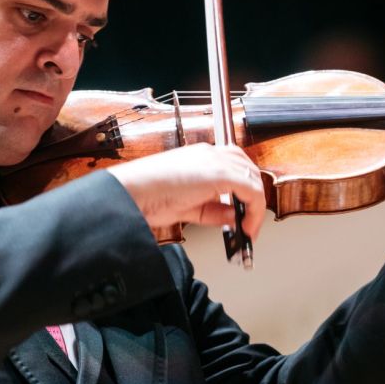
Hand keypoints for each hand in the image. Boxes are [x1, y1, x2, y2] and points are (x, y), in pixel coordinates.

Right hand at [107, 143, 266, 238]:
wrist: (129, 193)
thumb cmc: (146, 197)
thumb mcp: (187, 207)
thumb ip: (213, 210)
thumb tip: (234, 217)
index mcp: (199, 157)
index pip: (234, 166)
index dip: (244, 191)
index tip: (243, 215)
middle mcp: (209, 154)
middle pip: (247, 170)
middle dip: (254, 198)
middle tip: (250, 224)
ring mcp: (215, 161)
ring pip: (253, 178)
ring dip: (256, 205)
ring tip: (249, 228)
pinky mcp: (219, 174)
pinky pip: (252, 190)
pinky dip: (254, 211)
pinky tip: (245, 228)